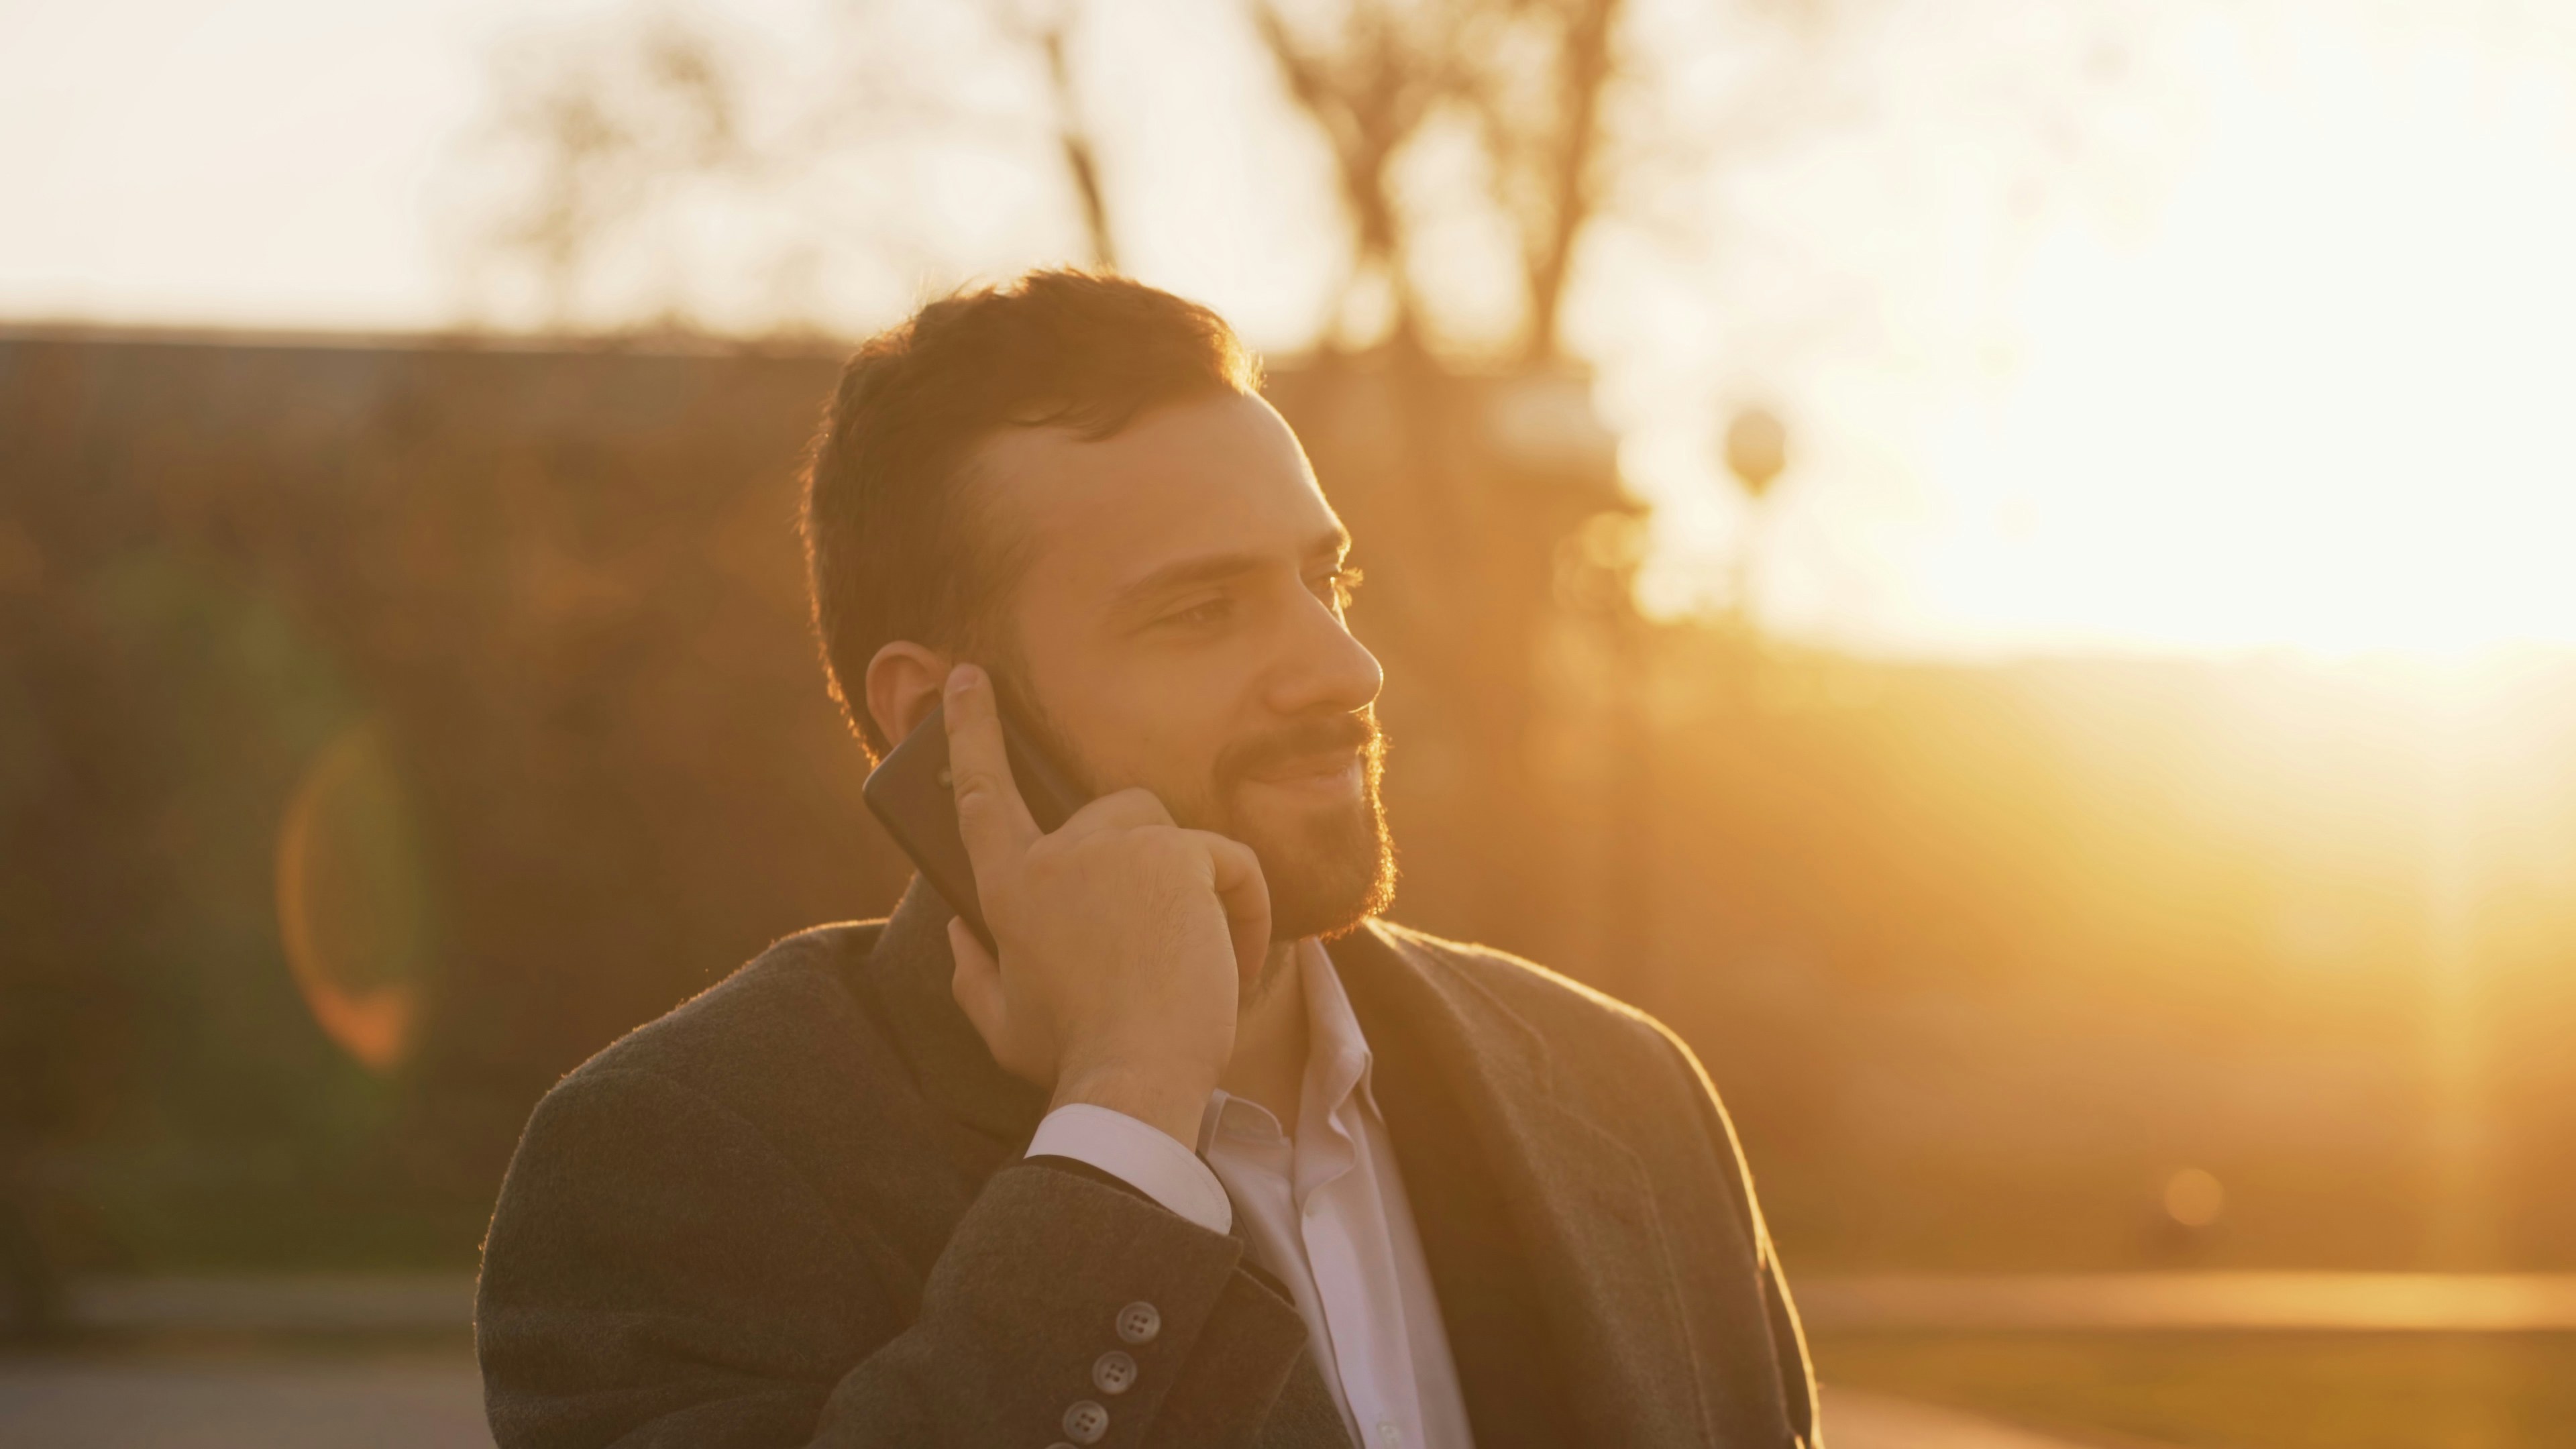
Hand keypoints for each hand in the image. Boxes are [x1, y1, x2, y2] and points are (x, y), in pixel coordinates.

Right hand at [940, 663, 1270, 1145]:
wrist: (1136, 1080)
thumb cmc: (1076, 1058)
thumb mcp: (1004, 1024)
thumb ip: (973, 973)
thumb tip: (958, 932)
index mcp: (1006, 889)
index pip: (981, 792)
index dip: (970, 730)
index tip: (966, 677)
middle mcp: (1054, 853)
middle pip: (1111, 815)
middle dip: (1147, 866)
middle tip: (1165, 941)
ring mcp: (1115, 847)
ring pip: (1171, 835)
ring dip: (1194, 890)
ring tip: (1199, 964)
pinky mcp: (1175, 854)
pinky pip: (1226, 861)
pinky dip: (1242, 911)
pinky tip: (1234, 962)